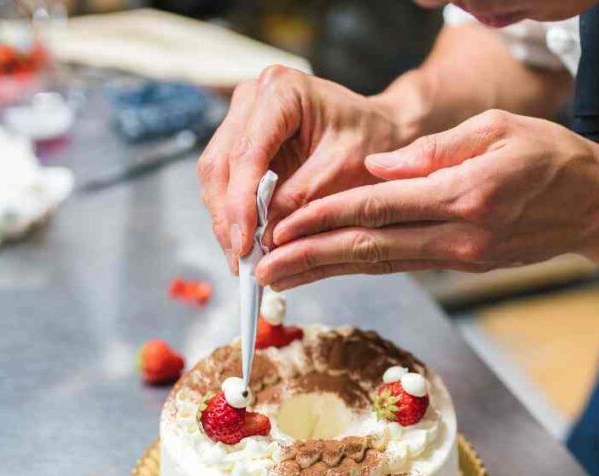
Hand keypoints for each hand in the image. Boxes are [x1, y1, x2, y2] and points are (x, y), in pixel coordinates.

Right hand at [196, 66, 408, 271]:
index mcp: (281, 90)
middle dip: (228, 217)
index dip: (240, 203)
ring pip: (216, 175)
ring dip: (226, 219)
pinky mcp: (243, 139)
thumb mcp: (343, 171)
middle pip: (221, 163)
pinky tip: (246, 242)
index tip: (244, 243)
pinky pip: (227, 181)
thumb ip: (302, 199)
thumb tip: (264, 235)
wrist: (381, 128)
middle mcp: (254, 96)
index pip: (247, 152)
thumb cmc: (371, 140)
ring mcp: (243, 116)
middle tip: (241, 261)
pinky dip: (234, 213)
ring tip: (242, 259)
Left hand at [257, 109, 598, 288]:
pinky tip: (330, 266)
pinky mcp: (462, 264)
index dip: (325, 217)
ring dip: (328, 270)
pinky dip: (361, 266)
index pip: (380, 206)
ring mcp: (461, 257)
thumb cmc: (554, 157)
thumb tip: (380, 166)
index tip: (281, 225)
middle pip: (371, 248)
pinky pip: (402, 263)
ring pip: (381, 263)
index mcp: (466, 195)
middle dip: (311, 258)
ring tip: (281, 277)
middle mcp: (459, 236)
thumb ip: (436, 149)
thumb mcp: (500, 129)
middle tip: (262, 269)